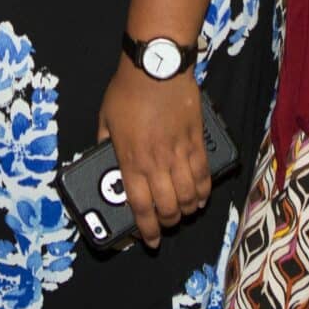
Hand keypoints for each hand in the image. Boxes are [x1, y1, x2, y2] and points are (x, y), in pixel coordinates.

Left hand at [95, 58, 210, 248]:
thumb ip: (105, 143)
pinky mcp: (197, 140)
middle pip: (167, 206)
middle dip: (169, 222)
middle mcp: (156, 162)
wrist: (157, 66)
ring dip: (188, 209)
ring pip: (189, 195)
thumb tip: (104, 157)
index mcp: (131, 160)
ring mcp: (179, 152)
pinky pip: (204, 173)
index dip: (147, 229)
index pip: (140, 206)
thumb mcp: (105, 118)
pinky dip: (204, 190)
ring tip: (185, 212)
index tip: (151, 241)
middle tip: (167, 224)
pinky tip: (202, 196)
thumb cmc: (127, 90)